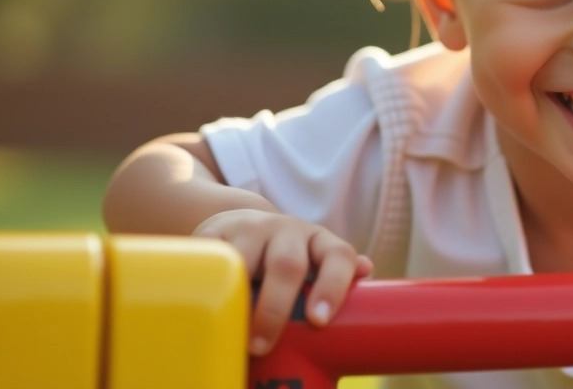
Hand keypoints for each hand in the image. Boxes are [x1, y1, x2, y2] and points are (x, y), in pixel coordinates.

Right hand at [194, 209, 373, 354]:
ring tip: (230, 332)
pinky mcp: (216, 234)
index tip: (320, 321)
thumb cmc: (281, 262)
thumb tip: (367, 269)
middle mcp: (289, 231)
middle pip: (288, 266)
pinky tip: (205, 306)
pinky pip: (212, 261)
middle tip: (262, 345)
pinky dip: (210, 286)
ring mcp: (251, 230)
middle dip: (276, 308)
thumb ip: (331, 277)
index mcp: (320, 242)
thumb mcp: (310, 266)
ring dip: (238, 299)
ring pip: (246, 261)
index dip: (333, 287)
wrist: (240, 225)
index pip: (338, 256)